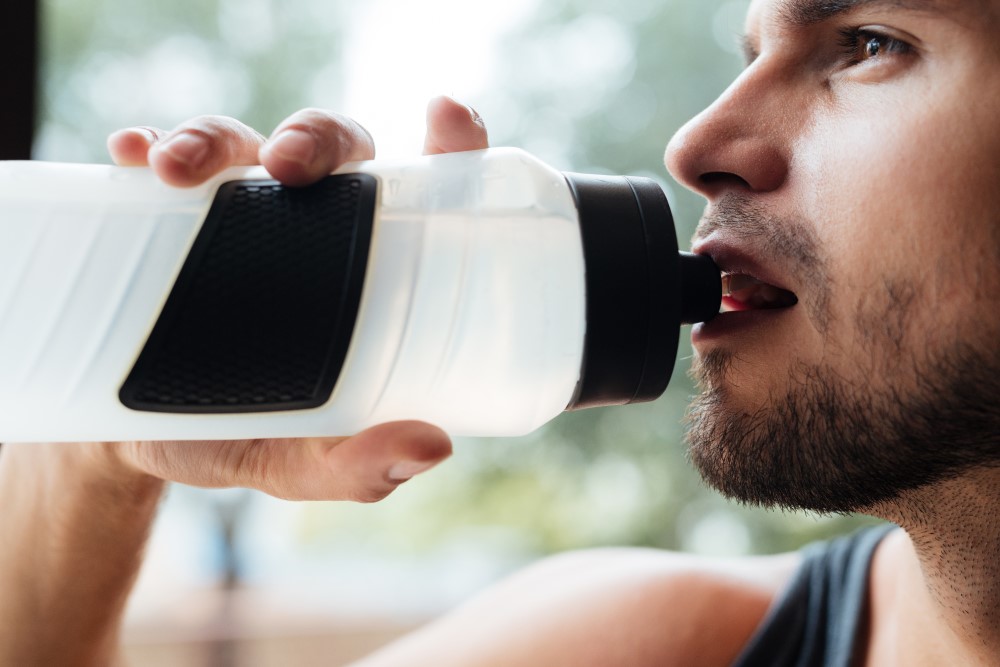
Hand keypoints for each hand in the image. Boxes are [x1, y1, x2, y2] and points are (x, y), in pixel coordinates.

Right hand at [96, 96, 489, 499]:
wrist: (138, 439)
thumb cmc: (243, 435)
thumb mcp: (299, 460)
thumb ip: (358, 465)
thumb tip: (433, 447)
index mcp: (368, 266)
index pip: (425, 188)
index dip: (449, 144)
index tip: (447, 118)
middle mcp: (308, 223)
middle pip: (333, 148)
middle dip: (315, 138)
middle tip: (288, 164)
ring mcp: (232, 210)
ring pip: (240, 141)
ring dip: (213, 139)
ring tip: (177, 170)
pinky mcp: (160, 213)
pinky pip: (153, 162)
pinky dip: (144, 149)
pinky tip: (133, 156)